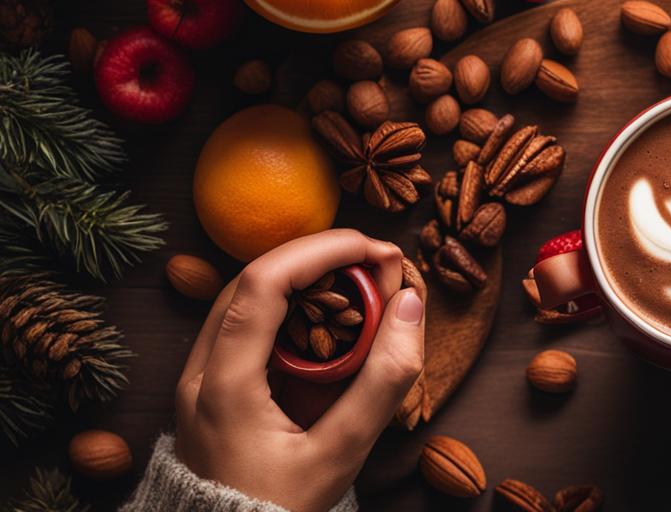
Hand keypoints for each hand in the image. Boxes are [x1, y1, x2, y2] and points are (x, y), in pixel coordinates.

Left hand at [174, 229, 423, 511]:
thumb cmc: (279, 511)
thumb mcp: (341, 454)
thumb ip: (381, 381)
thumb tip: (411, 305)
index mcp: (223, 384)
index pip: (262, 283)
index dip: (320, 250)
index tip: (373, 247)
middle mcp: (198, 372)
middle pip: (251, 280)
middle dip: (317, 256)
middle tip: (376, 261)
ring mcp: (197, 379)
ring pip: (245, 297)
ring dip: (302, 277)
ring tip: (358, 280)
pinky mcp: (207, 388)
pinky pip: (244, 323)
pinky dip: (288, 304)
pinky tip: (326, 315)